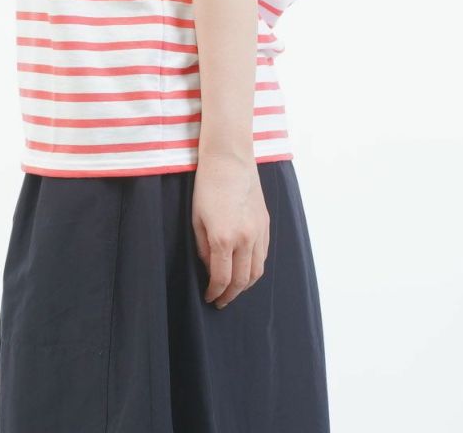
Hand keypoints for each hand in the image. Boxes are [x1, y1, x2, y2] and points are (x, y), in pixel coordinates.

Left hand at [191, 151, 269, 308]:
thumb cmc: (207, 187)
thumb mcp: (196, 219)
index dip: (215, 292)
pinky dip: (255, 268)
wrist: (230, 161)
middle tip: (221, 300)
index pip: (222, 278)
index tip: (209, 297)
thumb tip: (209, 268)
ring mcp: (259, 232)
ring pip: (257, 271)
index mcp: (224, 238)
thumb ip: (202, 248)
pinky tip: (245, 269)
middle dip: (231, 295)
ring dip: (245, 285)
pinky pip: (263, 255)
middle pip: (242, 280)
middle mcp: (245, 239)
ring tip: (233, 289)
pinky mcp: (265, 224)